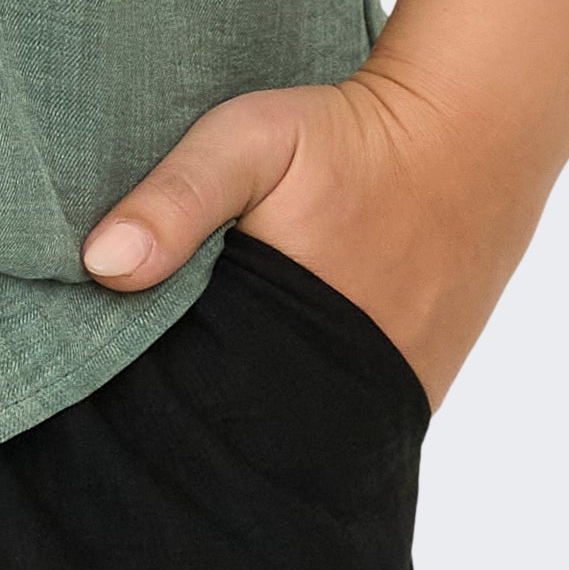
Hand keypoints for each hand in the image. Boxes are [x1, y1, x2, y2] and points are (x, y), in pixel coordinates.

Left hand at [77, 62, 545, 410]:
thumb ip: (177, 198)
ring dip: (248, 405)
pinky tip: (272, 357)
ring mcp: (379, 404)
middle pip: (236, 429)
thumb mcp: (249, 141)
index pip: (189, 404)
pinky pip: (338, 419)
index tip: (102, 356)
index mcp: (276, 343)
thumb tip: (100, 264)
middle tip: (149, 360)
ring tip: (210, 356)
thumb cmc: (349, 140)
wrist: (468, 139)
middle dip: (192, 404)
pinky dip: (299, 400)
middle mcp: (333, 397)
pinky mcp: (410, 395)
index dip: (143, 385)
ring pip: (288, 430)